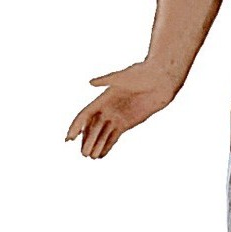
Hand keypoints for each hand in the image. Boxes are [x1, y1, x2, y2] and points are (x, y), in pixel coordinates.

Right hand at [66, 62, 181, 157]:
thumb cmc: (141, 74)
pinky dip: (107, 145)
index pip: (86, 115)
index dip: (77, 126)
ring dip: (96, 145)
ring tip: (90, 157)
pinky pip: (114, 136)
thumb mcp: (123, 77)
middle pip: (93, 127)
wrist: (161, 80)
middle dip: (87, 140)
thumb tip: (90, 82)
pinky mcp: (127, 123)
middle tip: (83, 154)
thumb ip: (106, 81)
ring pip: (102, 134)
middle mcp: (107, 109)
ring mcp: (117, 117)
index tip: (69, 138)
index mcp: (103, 98)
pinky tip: (101, 155)